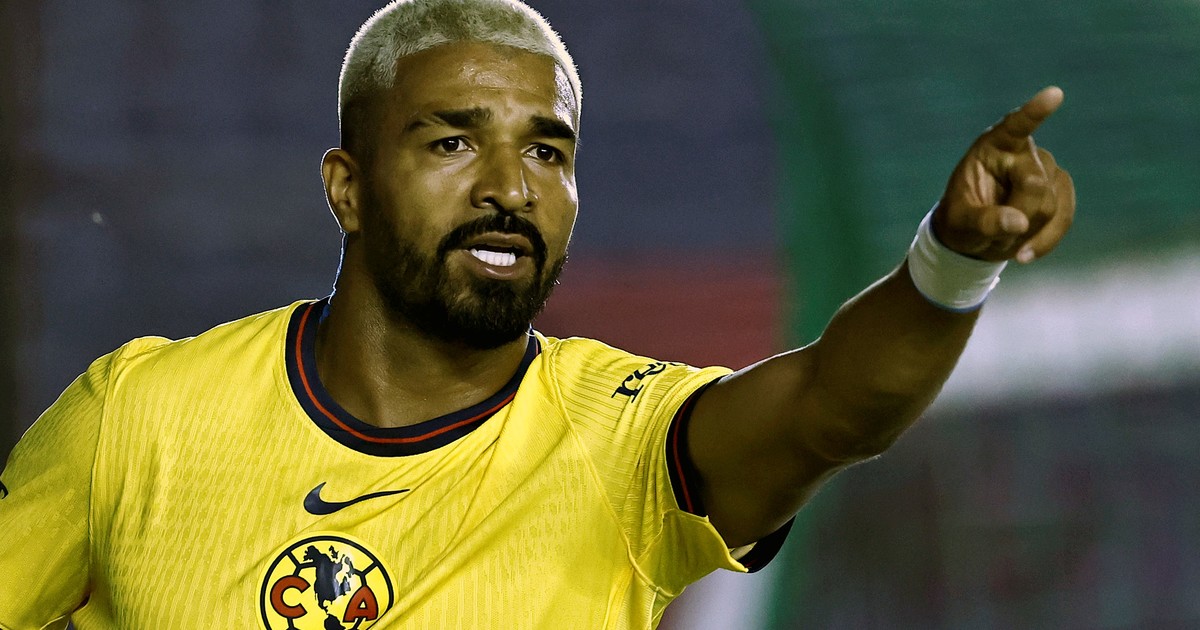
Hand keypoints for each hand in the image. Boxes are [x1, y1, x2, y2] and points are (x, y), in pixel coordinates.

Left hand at [932, 86, 1075, 262]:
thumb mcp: (960, 224)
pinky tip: (1027, 254)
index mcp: (991, 147)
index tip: (1054, 94)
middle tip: (993, 233)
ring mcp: (1045, 168)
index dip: (1034, 113)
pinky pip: (1064, 217)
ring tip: (1002, 239)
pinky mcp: (1059, 189)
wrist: (974, 237)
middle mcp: (1022, 152)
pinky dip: (1047, 239)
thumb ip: (984, 221)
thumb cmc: (960, 222)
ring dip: (1029, 231)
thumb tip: (1019, 223)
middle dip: (1018, 216)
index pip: (1015, 126)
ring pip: (1052, 204)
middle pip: (1035, 185)